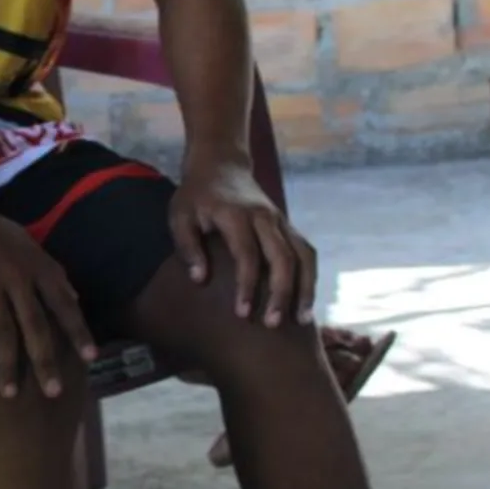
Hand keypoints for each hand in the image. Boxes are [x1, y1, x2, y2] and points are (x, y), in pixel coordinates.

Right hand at [0, 186, 95, 398]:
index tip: (90, 359)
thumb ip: (49, 270)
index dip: (78, 333)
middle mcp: (20, 278)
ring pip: (5, 335)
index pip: (64, 304)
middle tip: (54, 391)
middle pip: (37, 328)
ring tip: (10, 394)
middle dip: (46, 362)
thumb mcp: (25, 242)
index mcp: (38, 265)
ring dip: (9, 367)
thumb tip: (74, 297)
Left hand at [170, 160, 315, 327]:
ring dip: (305, 288)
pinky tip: (305, 303)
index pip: (247, 254)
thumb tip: (199, 279)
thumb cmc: (196, 195)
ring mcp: (281, 221)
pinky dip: (309, 278)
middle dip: (281, 293)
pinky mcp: (288, 226)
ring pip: (303, 255)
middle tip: (272, 324)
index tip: (241, 313)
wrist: (221, 164)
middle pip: (283, 257)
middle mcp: (264, 217)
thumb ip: (187, 246)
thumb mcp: (179, 215)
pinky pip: (306, 252)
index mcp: (236, 215)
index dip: (246, 285)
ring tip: (302, 321)